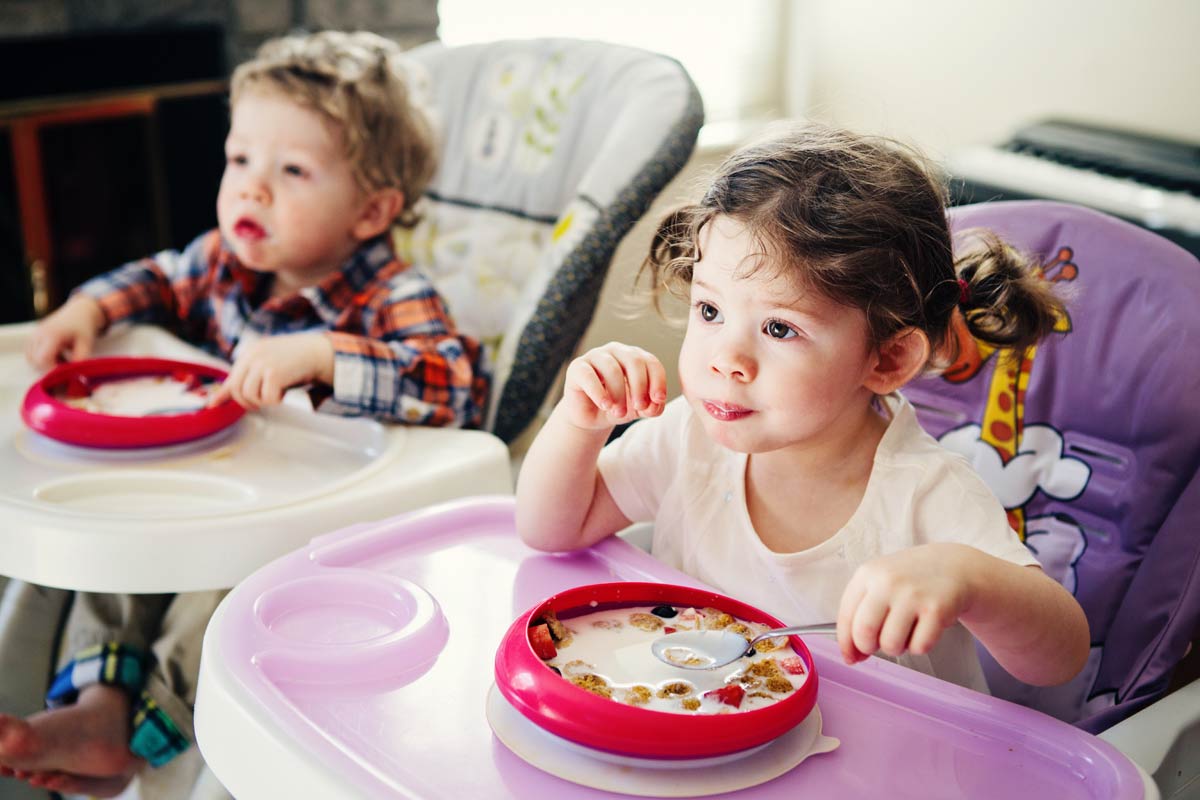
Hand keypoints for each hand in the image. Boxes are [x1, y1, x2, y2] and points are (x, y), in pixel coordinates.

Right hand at [24, 296, 104, 370]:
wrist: (78, 312)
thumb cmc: (83, 327)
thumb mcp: (86, 343)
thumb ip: (80, 358)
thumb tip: (74, 374)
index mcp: (52, 335)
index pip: (43, 359)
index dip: (52, 370)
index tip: (66, 373)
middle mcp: (39, 335)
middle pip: (35, 361)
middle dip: (50, 368)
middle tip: (67, 365)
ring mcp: (33, 336)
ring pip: (32, 360)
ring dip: (46, 364)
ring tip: (64, 358)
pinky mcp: (32, 338)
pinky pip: (31, 355)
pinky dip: (42, 359)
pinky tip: (57, 355)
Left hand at [209, 333, 333, 409]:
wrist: (318, 352)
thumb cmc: (295, 360)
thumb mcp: (268, 363)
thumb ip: (248, 376)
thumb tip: (217, 399)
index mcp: (250, 352)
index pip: (231, 378)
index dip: (224, 394)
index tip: (213, 406)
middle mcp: (253, 356)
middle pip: (237, 389)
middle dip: (248, 402)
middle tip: (262, 402)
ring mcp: (263, 364)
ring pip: (250, 395)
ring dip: (264, 401)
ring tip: (277, 394)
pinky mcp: (274, 373)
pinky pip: (267, 398)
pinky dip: (277, 400)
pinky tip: (285, 392)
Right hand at [560, 342, 667, 429]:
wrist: (590, 417)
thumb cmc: (617, 406)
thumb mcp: (639, 409)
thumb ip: (652, 406)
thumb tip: (654, 404)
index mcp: (635, 357)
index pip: (651, 362)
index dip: (658, 380)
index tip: (658, 400)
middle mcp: (616, 351)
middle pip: (634, 361)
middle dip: (640, 387)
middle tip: (640, 407)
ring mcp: (596, 356)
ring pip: (612, 369)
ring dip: (619, 394)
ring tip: (620, 413)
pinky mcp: (577, 367)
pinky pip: (589, 376)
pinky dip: (599, 393)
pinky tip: (605, 406)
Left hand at [836, 543, 979, 664]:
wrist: (954, 566)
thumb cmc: (910, 581)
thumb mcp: (880, 584)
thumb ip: (861, 615)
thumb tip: (852, 656)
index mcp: (867, 574)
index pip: (845, 617)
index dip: (846, 644)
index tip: (851, 657)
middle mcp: (887, 582)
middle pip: (864, 633)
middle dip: (869, 647)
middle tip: (880, 643)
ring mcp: (912, 595)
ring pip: (891, 645)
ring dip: (896, 648)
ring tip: (905, 631)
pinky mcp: (936, 609)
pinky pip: (919, 647)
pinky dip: (920, 646)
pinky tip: (924, 628)